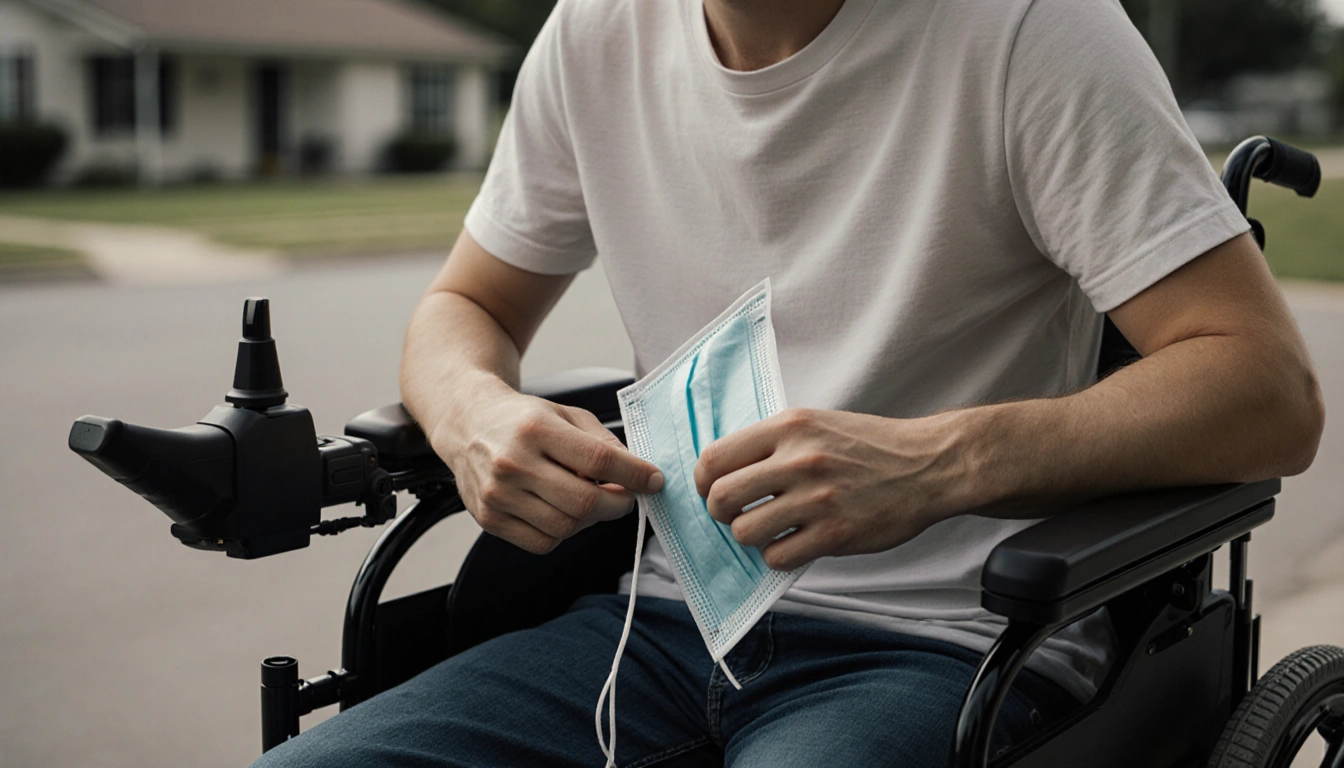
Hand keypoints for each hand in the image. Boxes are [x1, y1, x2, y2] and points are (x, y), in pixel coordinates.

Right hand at [433, 390, 663, 553]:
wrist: (468, 423)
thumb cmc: (522, 419)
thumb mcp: (566, 414)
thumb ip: (603, 443)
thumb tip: (637, 474)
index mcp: (536, 429)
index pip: (599, 461)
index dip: (635, 474)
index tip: (654, 480)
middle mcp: (513, 463)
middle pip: (584, 502)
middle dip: (618, 504)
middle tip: (626, 497)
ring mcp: (497, 494)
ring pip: (566, 527)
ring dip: (591, 519)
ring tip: (589, 500)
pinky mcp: (489, 519)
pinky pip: (543, 542)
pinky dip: (564, 532)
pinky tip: (562, 511)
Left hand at [694, 408, 971, 569]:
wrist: (928, 465)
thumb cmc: (868, 446)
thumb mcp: (816, 425)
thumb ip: (772, 442)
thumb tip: (721, 469)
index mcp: (790, 427)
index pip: (715, 457)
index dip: (704, 481)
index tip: (712, 490)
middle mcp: (799, 459)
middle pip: (721, 497)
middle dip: (720, 512)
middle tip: (737, 514)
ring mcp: (817, 498)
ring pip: (745, 531)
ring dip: (751, 536)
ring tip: (770, 530)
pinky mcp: (835, 533)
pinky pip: (778, 557)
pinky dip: (779, 556)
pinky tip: (795, 543)